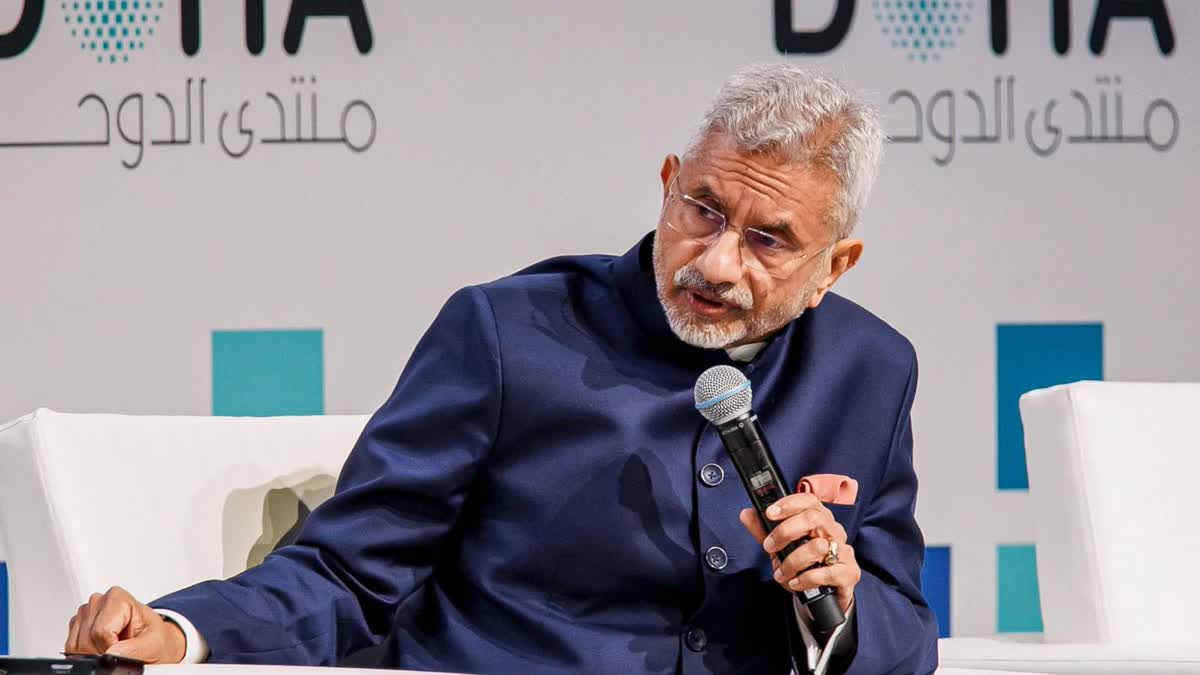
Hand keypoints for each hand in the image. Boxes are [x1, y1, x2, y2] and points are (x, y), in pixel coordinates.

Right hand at [64, 586, 185, 662]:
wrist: (153, 642)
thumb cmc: (154, 639)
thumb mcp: (154, 644)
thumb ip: (134, 649)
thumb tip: (111, 654)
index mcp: (117, 598)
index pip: (100, 631)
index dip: (111, 647)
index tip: (124, 648)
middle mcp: (98, 602)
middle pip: (87, 638)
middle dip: (101, 651)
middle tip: (121, 650)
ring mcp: (86, 614)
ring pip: (76, 645)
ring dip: (92, 653)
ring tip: (114, 648)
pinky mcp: (77, 627)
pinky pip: (71, 648)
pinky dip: (85, 654)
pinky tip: (103, 648)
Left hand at [738, 493, 859, 612]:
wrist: (823, 596)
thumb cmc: (803, 565)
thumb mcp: (780, 547)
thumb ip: (763, 531)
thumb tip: (746, 513)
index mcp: (820, 519)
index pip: (809, 500)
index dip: (789, 503)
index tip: (769, 513)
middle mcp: (834, 531)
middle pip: (814, 518)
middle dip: (785, 532)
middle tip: (768, 547)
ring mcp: (845, 551)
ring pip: (818, 547)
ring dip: (793, 562)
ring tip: (781, 574)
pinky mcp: (850, 572)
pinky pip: (828, 572)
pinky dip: (806, 579)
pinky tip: (795, 583)